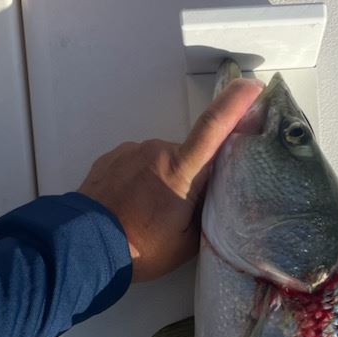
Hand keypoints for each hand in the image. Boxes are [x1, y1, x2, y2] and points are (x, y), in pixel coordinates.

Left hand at [78, 78, 262, 282]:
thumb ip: (207, 216)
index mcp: (181, 170)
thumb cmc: (141, 248)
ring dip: (163, 181)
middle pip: (189, 156)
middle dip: (191, 177)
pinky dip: (140, 182)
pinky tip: (131, 206)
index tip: (252, 87)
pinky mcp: (112, 156)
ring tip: (149, 215)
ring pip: (162, 161)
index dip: (235, 105)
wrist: (85, 244)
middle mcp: (157, 151)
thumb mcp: (186, 243)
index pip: (214, 129)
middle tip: (180, 214)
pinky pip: (137, 164)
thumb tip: (215, 197)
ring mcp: (132, 151)